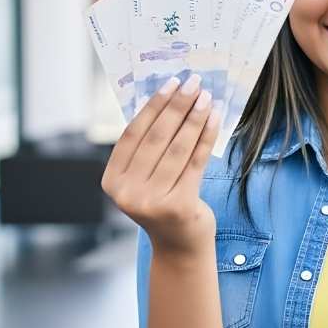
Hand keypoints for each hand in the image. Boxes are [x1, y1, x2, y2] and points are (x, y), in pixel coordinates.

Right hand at [101, 73, 222, 255]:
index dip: (152, 106)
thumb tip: (169, 98)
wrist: (179, 245)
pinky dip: (206, 136)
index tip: (170, 83)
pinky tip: (214, 118)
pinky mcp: (179, 206)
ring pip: (177, 148)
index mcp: (112, 182)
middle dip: (177, 106)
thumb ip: (148, 147)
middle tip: (193, 82)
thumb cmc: (164, 202)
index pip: (132, 135)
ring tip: (206, 97)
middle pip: (156, 139)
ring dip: (194, 118)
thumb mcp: (146, 178)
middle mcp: (127, 193)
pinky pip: (196, 162)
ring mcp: (152, 202)